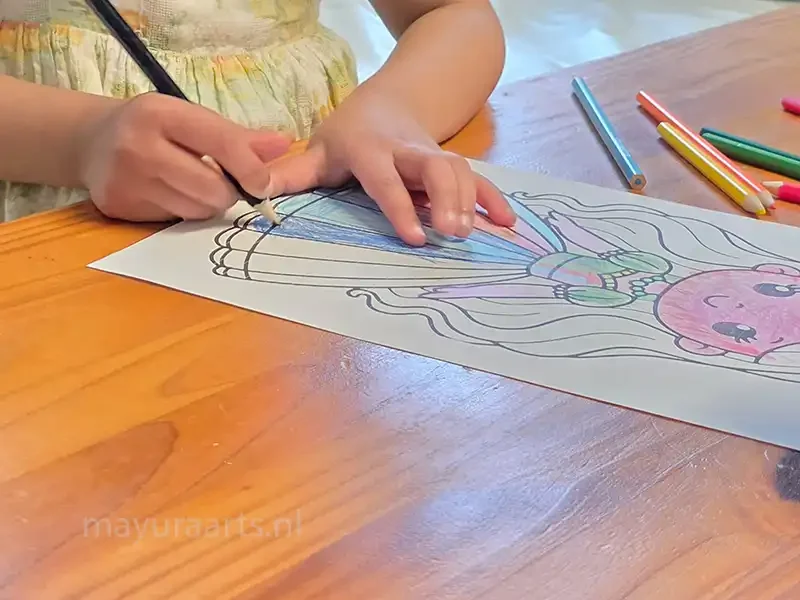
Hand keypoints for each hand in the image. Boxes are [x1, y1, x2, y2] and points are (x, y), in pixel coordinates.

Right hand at [77, 93, 290, 221]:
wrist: (91, 141)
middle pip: (212, 188)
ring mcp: (124, 178)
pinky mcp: (118, 206)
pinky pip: (173, 221)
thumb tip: (284, 145)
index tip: (265, 184)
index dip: (251, 168)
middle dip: (228, 191)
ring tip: (192, 185)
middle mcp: (137, 145)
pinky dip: (181, 212)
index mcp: (160, 113)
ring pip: (196, 210)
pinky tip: (168, 193)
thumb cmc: (155, 128)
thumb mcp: (191, 119)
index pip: (221, 143)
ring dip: (206, 205)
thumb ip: (238, 136)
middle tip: (222, 183)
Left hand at [266, 93, 515, 245]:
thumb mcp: (318, 149)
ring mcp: (433, 155)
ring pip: (459, 170)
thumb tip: (254, 192)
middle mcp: (407, 150)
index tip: (416, 237)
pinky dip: (493, 198)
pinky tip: (506, 223)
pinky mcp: (451, 164)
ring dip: (470, 200)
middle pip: (434, 165)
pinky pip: (477, 178)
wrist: (390, 104)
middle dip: (447, 195)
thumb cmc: (349, 135)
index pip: (385, 177)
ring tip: (471, 235)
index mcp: (370, 149)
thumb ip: (292, 173)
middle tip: (453, 232)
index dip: (400, 205)